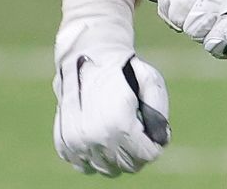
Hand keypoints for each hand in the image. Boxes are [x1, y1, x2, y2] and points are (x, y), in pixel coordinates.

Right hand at [53, 0, 169, 176]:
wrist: (88, 56)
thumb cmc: (125, 69)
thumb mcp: (152, 81)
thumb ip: (160, 113)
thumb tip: (161, 139)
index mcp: (119, 124)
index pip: (145, 156)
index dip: (154, 147)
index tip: (153, 136)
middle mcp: (95, 138)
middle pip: (127, 166)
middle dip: (137, 154)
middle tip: (138, 135)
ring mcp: (77, 143)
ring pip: (106, 169)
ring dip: (116, 157)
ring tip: (120, 134)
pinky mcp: (65, 145)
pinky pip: (86, 166)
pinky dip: (96, 157)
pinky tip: (102, 138)